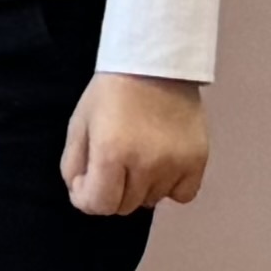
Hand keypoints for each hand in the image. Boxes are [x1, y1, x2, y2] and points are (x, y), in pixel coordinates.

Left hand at [64, 73, 211, 216]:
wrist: (154, 64)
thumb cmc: (110, 93)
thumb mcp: (79, 124)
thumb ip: (73, 165)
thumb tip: (82, 195)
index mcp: (111, 153)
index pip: (98, 205)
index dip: (86, 197)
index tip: (86, 178)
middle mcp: (146, 164)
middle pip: (124, 206)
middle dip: (111, 191)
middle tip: (112, 164)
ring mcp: (175, 164)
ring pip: (152, 201)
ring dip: (140, 188)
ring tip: (138, 157)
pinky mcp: (198, 160)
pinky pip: (182, 195)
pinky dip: (170, 187)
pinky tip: (162, 166)